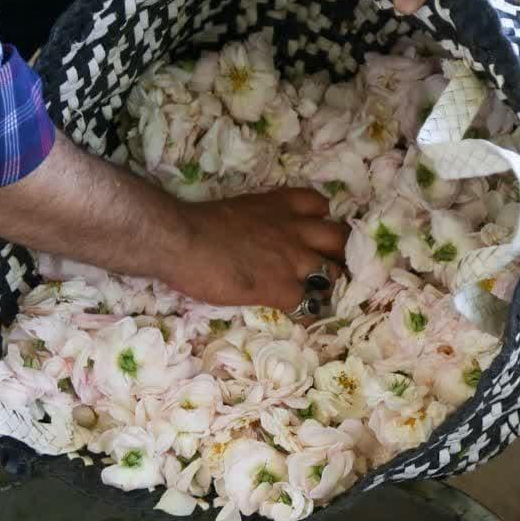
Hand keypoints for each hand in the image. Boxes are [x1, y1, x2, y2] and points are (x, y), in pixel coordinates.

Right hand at [167, 188, 348, 311]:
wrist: (181, 240)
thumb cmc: (197, 224)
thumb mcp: (238, 211)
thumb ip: (256, 222)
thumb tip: (249, 239)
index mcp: (280, 205)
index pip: (320, 205)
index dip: (321, 221)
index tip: (312, 234)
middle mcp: (295, 229)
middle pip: (339, 238)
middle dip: (338, 253)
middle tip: (327, 267)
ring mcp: (292, 260)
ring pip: (332, 273)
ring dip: (327, 286)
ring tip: (316, 295)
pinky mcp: (282, 289)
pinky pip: (309, 306)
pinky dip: (306, 312)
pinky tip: (297, 315)